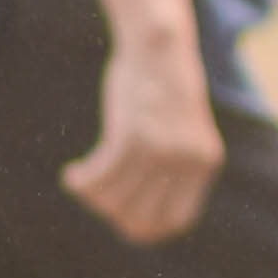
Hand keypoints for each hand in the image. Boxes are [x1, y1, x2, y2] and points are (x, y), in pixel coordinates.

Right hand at [62, 31, 223, 243]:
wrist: (160, 47)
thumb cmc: (163, 91)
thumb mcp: (182, 133)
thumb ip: (172, 169)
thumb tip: (136, 219)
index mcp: (205, 164)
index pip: (176, 222)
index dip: (145, 230)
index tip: (120, 221)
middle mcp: (187, 161)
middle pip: (139, 216)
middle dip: (111, 212)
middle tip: (96, 195)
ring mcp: (161, 149)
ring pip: (114, 198)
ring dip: (91, 194)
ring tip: (81, 179)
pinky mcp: (133, 135)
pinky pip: (99, 177)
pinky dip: (81, 181)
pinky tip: (72, 174)